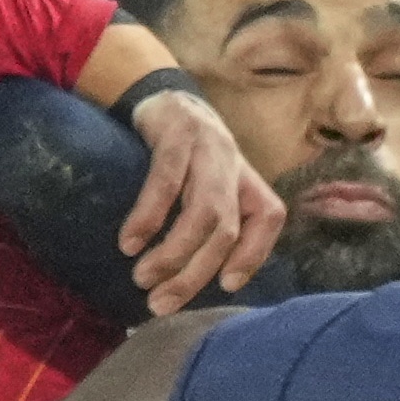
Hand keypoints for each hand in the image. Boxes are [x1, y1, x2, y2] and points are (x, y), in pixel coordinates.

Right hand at [119, 89, 285, 313]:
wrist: (164, 98)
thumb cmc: (188, 158)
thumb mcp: (210, 186)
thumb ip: (213, 224)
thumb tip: (192, 282)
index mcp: (247, 180)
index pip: (269, 217)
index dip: (254, 254)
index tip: (226, 286)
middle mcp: (233, 166)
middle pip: (228, 228)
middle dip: (197, 273)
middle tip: (162, 302)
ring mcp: (207, 149)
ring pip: (203, 210)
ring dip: (173, 252)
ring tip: (143, 278)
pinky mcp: (176, 136)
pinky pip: (167, 181)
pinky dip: (149, 216)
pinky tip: (130, 242)